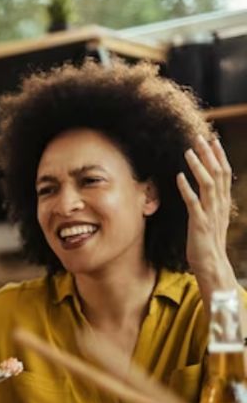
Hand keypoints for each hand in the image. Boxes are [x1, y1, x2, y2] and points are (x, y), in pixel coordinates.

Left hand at [177, 135, 233, 274]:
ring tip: (188, 152)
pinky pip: (193, 203)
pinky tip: (179, 177)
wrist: (212, 264)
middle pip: (218, 174)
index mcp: (222, 202)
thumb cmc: (208, 241)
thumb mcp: (212, 217)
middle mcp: (219, 205)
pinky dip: (186, 189)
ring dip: (199, 167)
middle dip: (209, 155)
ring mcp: (210, 213)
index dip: (219, 156)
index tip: (212, 140)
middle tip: (200, 138)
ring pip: (208, 185)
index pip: (224, 174)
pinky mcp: (200, 223)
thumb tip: (206, 186)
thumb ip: (210, 201)